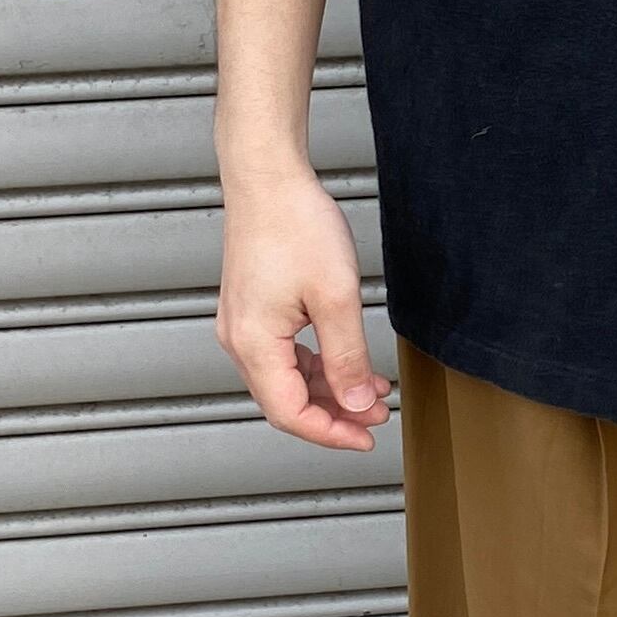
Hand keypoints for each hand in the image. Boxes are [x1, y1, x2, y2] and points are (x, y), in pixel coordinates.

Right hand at [218, 158, 390, 452]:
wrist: (267, 178)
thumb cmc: (295, 224)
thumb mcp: (337, 297)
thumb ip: (347, 357)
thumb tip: (355, 404)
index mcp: (253, 344)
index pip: (290, 413)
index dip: (331, 434)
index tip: (367, 438)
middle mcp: (239, 340)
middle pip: (286, 401)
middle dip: (335, 414)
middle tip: (378, 416)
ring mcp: (242, 325)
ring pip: (287, 378)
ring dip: (329, 389)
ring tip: (371, 391)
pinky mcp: (252, 309)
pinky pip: (283, 353)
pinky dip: (317, 364)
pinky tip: (347, 362)